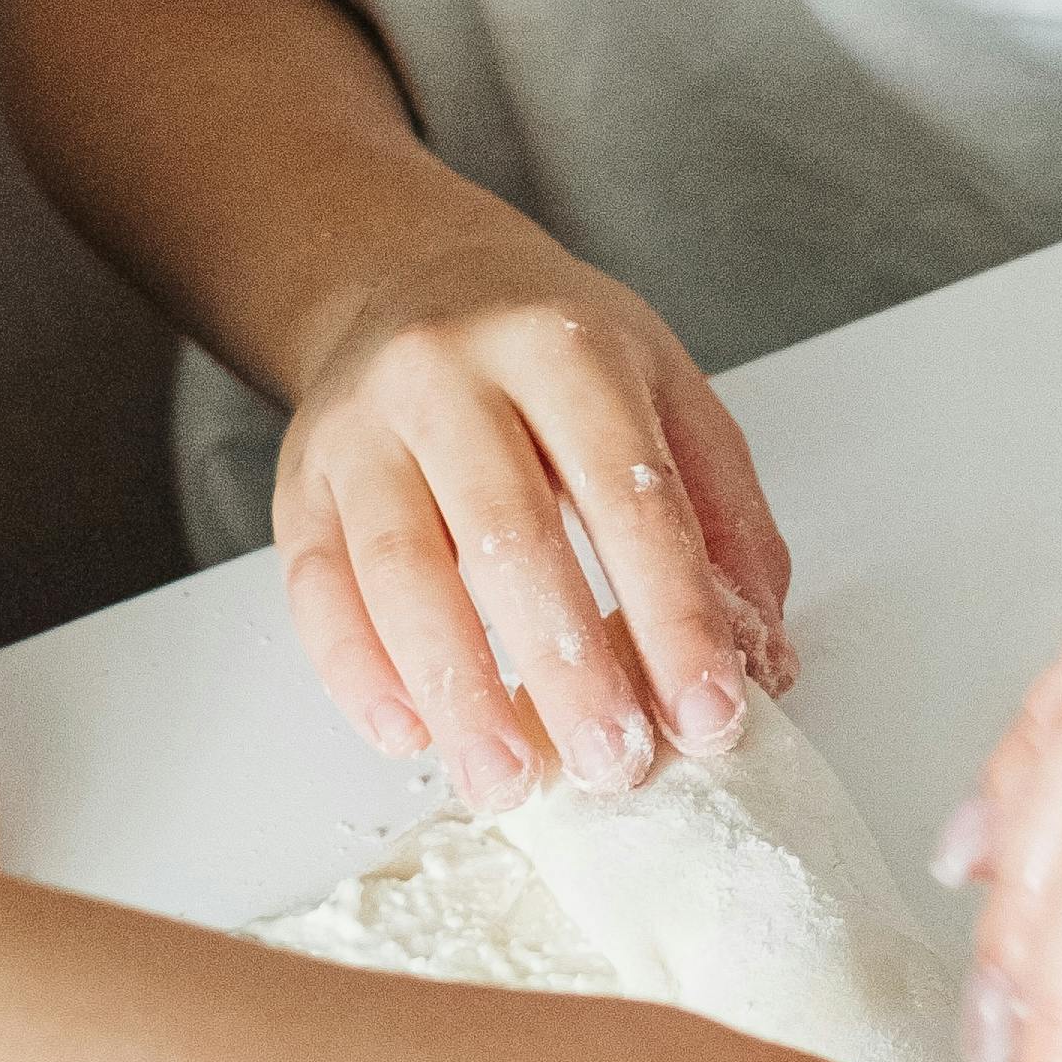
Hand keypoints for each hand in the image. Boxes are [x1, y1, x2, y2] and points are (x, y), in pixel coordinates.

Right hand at [273, 186, 793, 796]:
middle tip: (615, 767)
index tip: (708, 714)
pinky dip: (359, 673)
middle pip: (510, 536)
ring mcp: (362, 427)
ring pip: (400, 570)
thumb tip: (759, 657)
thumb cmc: (554, 354)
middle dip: (568, 669)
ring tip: (509, 783)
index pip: (630, 495)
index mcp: (565, 348)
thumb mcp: (664, 390)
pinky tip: (410, 737)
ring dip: (458, 693)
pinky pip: (317, 588)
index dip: (673, 614)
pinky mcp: (302, 481)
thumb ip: (723, 514)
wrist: (414, 278)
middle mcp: (451, 374)